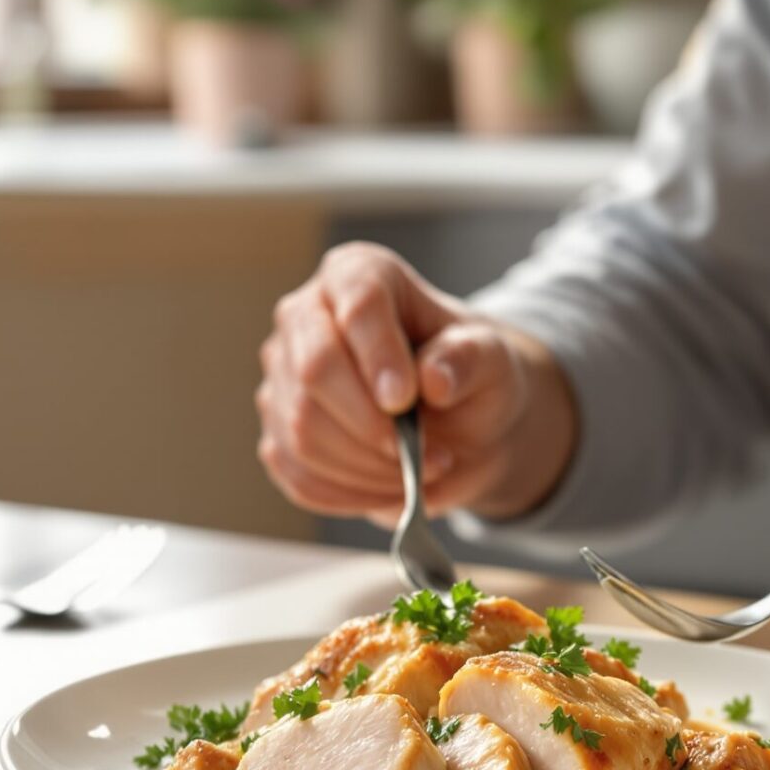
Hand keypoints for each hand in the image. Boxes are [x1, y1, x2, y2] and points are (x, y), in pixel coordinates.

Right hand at [255, 244, 575, 522]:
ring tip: (422, 473)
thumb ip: (470, 359)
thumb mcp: (491, 358)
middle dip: (372, 424)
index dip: (378, 354)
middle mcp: (305, 317)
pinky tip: (392, 490)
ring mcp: (283, 377)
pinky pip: (299, 475)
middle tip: (427, 454)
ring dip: (369, 468)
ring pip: (302, 430)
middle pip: (315, 369)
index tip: (406, 400)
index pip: (357, 302)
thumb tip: (434, 378)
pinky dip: (351, 495)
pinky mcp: (278, 433)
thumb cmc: (468, 373)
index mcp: (356, 274)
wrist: (456, 418)